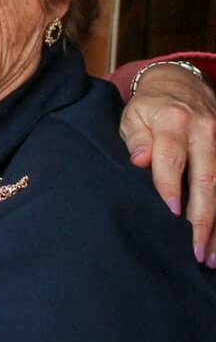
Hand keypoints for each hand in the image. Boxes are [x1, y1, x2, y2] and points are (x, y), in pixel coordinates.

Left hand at [121, 63, 215, 265]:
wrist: (182, 84)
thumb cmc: (150, 108)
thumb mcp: (133, 116)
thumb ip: (137, 139)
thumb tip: (140, 161)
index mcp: (175, 122)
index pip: (172, 158)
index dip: (171, 186)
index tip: (171, 214)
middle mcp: (206, 132)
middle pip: (207, 179)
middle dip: (203, 218)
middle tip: (196, 251)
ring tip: (212, 257)